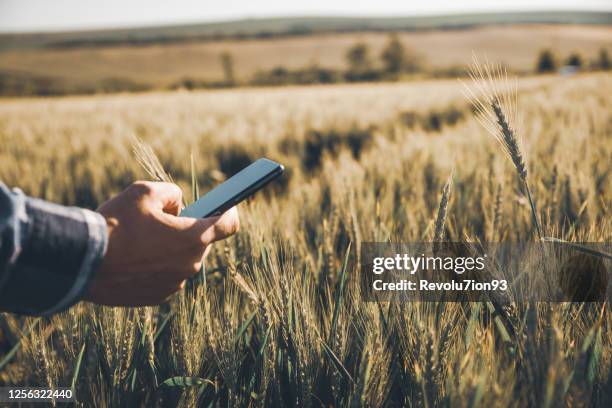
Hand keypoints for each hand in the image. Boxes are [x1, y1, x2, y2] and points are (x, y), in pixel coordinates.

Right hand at [85, 181, 238, 305]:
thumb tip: (177, 206)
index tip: (226, 206)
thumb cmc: (115, 224)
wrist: (82, 262)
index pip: (229, 225)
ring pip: (181, 259)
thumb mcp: (144, 191)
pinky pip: (166, 276)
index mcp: (193, 238)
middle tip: (164, 219)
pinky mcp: (158, 297)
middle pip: (201, 242)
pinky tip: (134, 257)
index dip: (229, 212)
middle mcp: (189, 264)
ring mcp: (174, 284)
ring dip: (170, 248)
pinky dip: (157, 265)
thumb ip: (171, 193)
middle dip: (188, 228)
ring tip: (141, 239)